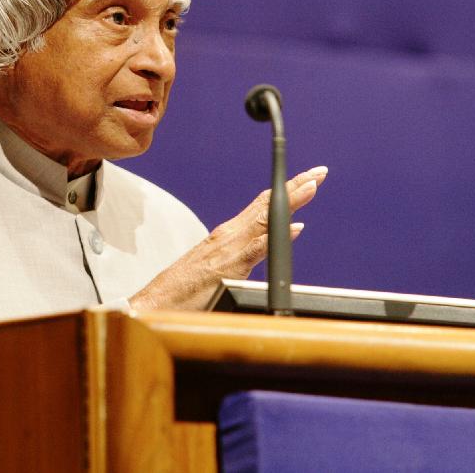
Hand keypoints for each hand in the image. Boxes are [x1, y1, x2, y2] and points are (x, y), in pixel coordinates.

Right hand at [128, 166, 327, 311]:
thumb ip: (247, 253)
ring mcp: (228, 250)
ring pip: (264, 219)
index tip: (309, 179)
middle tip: (319, 172)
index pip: (262, 206)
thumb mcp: (219, 267)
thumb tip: (277, 241)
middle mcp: (228, 235)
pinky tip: (294, 228)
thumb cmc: (184, 290)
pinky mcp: (227, 269)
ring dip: (289, 201)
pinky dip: (274, 236)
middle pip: (266, 205)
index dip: (287, 191)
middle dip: (294, 187)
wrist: (155, 303)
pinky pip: (255, 250)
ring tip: (311, 186)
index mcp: (227, 235)